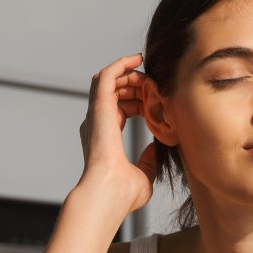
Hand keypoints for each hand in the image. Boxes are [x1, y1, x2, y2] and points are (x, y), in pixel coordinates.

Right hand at [75, 54, 156, 220]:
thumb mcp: (144, 177)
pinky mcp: (99, 106)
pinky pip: (107, 75)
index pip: (120, 110)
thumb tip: (157, 149)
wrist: (107, 194)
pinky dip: (121, 64)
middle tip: (154, 86)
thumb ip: (149, 162)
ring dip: (129, 74)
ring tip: (148, 73)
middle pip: (114, 93)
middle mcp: (97, 123)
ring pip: (109, 81)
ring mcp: (96, 114)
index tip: (155, 102)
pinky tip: (138, 58)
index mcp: (104, 138)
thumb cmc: (122, 194)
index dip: (138, 102)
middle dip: (135, 86)